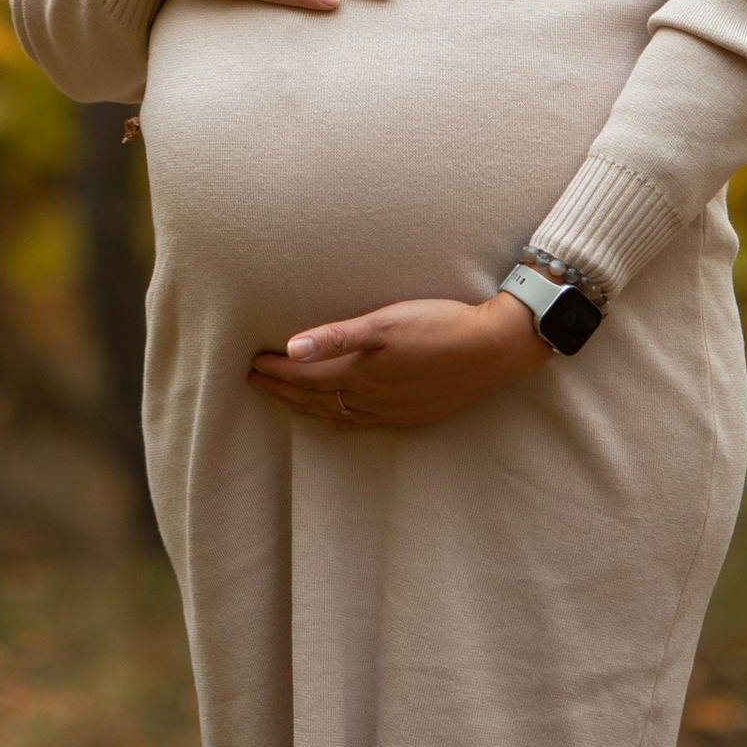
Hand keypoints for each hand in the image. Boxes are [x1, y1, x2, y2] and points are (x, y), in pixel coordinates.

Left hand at [247, 293, 552, 430]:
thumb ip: (337, 336)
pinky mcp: (412, 414)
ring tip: (285, 400)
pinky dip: (339, 419)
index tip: (252, 364)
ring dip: (306, 407)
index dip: (277, 373)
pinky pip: (362, 423)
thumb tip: (292, 348)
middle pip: (316, 399)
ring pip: (337, 414)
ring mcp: (393, 411)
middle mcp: (373, 399)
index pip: (306, 378)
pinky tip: (338, 415)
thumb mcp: (385, 323)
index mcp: (362, 374)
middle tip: (254, 382)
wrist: (493, 349)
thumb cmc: (439, 326)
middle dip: (283, 391)